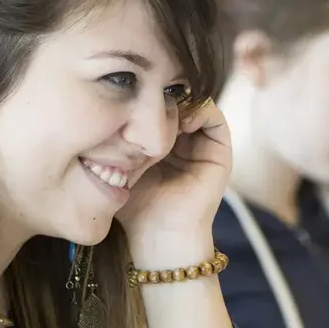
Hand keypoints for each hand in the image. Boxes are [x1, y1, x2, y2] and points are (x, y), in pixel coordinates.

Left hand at [115, 99, 231, 249]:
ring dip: (181, 100)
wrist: (158, 233)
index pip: (158, 103)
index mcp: (162, 141)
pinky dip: (199, 109)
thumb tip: (108, 102)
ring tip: (164, 107)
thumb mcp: (120, 162)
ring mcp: (203, 144)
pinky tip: (181, 118)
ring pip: (195, 103)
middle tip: (148, 94)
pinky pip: (214, 116)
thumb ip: (117, 136)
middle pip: (177, 100)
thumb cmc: (134, 203)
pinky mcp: (220, 151)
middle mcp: (185, 140)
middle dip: (163, 94)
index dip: (147, 94)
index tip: (132, 94)